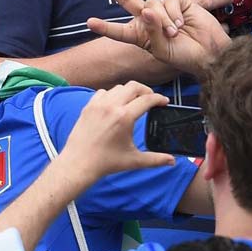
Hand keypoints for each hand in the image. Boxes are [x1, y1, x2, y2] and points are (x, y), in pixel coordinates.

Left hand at [57, 81, 175, 184]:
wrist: (79, 163)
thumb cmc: (106, 163)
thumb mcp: (134, 161)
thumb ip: (156, 159)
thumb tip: (173, 161)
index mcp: (124, 117)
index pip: (147, 99)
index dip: (159, 99)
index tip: (164, 102)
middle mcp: (111, 106)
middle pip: (133, 86)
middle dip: (146, 90)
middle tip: (151, 99)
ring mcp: (97, 105)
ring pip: (118, 88)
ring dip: (129, 92)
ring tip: (134, 101)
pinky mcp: (87, 107)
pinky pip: (102, 92)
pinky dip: (112, 94)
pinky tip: (115, 104)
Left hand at [87, 0, 231, 75]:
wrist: (208, 52)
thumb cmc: (182, 56)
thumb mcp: (161, 50)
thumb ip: (151, 32)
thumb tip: (147, 11)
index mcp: (140, 35)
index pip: (119, 31)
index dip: (105, 27)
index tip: (90, 22)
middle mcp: (148, 20)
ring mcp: (162, 9)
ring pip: (152, 4)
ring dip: (162, 19)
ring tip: (174, 32)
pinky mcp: (178, 2)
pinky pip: (169, 1)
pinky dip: (173, 13)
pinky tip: (181, 23)